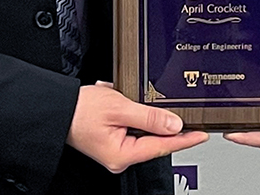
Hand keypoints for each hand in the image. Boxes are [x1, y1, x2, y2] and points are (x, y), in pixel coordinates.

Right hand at [67, 82, 207, 173]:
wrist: (57, 107)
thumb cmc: (80, 110)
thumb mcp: (119, 107)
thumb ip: (149, 117)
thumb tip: (173, 124)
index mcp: (122, 154)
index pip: (162, 146)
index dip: (185, 139)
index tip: (202, 134)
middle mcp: (120, 156)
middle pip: (154, 140)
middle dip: (167, 124)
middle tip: (186, 113)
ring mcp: (115, 149)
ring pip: (144, 133)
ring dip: (148, 116)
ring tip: (141, 102)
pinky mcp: (112, 140)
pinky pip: (132, 128)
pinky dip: (135, 115)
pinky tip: (129, 103)